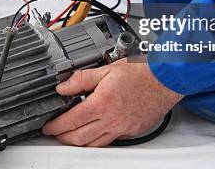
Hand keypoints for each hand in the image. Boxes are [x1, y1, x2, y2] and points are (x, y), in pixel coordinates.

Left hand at [42, 59, 182, 146]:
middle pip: (79, 138)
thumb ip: (82, 79)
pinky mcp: (131, 132)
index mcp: (101, 103)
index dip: (56, 126)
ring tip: (70, 136)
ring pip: (94, 145)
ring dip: (78, 143)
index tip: (49, 127)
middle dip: (63, 138)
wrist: (165, 80)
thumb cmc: (140, 72)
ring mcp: (122, 128)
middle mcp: (110, 120)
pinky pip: (110, 141)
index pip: (71, 121)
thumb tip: (63, 87)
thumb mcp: (106, 69)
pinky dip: (97, 141)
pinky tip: (94, 133)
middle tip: (55, 133)